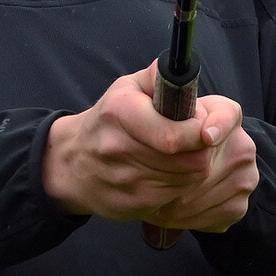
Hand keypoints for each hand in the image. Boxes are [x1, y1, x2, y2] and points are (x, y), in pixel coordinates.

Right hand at [42, 62, 257, 232]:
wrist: (74, 163)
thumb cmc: (109, 121)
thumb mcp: (126, 88)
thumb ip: (157, 77)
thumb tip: (182, 73)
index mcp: (120, 112)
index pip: (175, 136)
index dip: (200, 131)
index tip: (200, 124)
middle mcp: (119, 147)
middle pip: (191, 160)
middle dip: (202, 149)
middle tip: (195, 140)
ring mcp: (127, 180)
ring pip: (188, 179)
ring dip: (193, 166)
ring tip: (182, 154)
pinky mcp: (135, 203)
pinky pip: (177, 196)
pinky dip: (182, 184)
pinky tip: (170, 172)